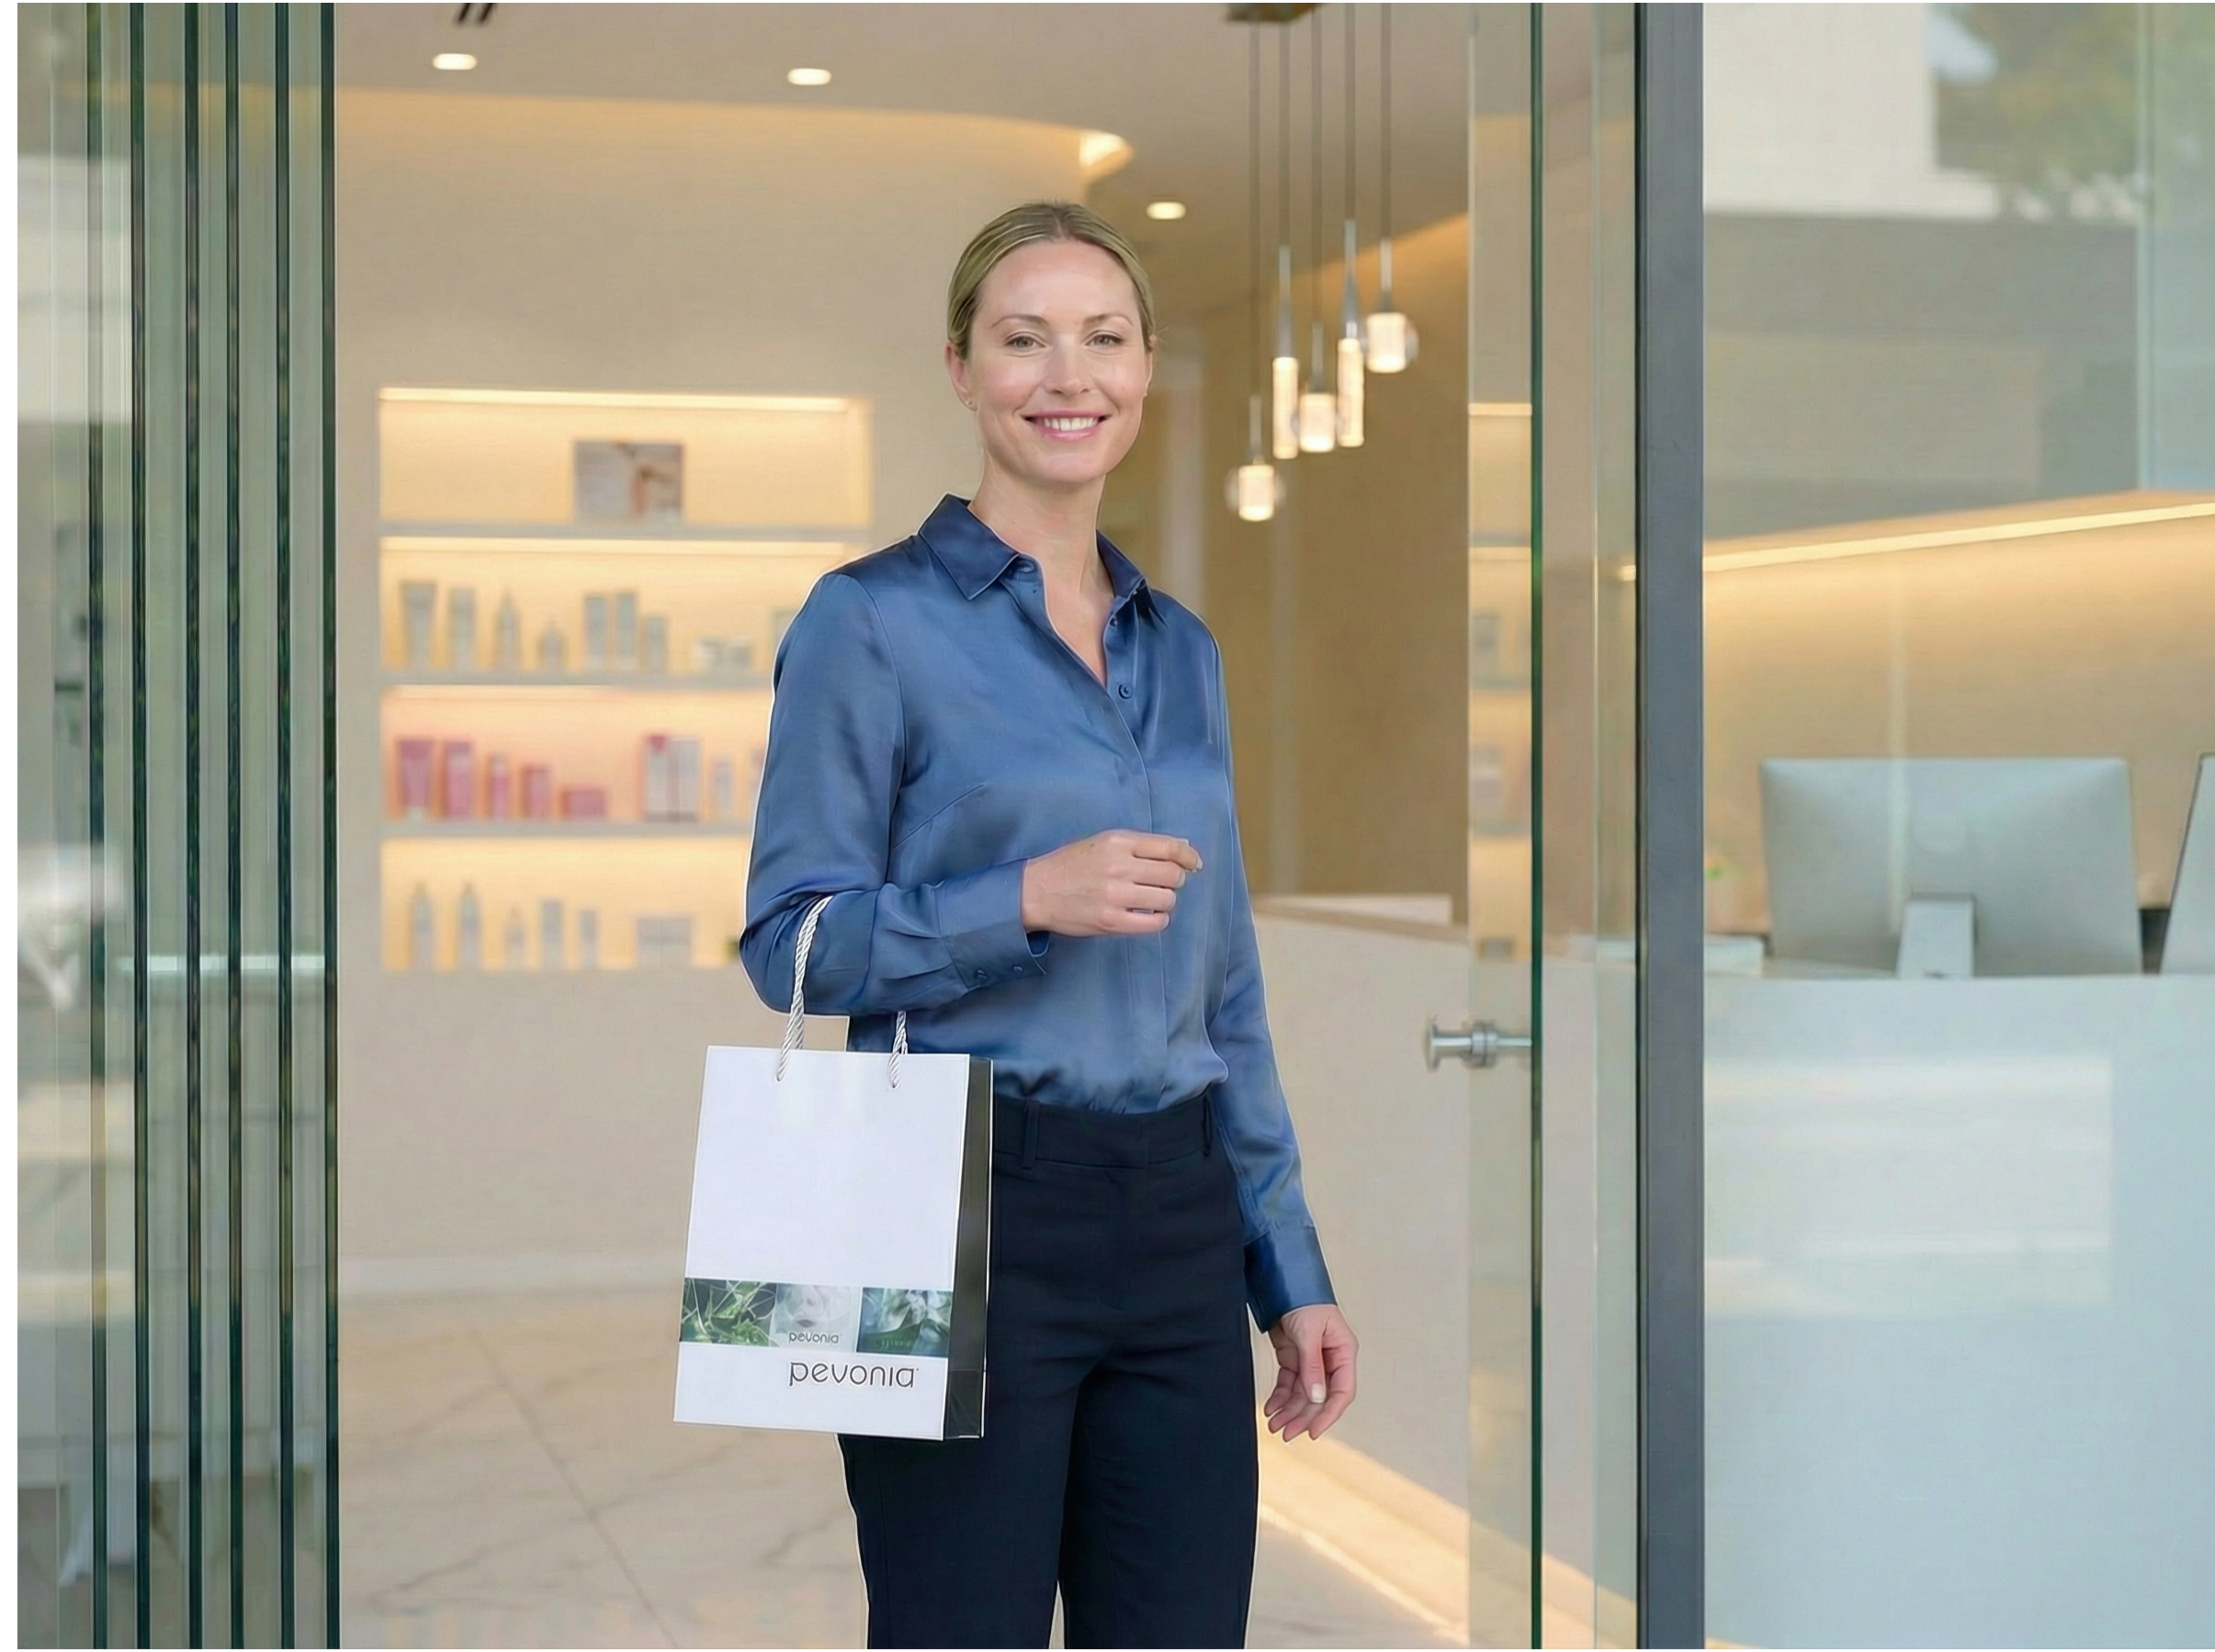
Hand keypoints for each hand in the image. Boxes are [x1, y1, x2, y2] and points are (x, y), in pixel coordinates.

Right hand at [1019, 830, 1201, 937]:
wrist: (1036, 891)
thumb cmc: (1070, 865)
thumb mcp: (1102, 842)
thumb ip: (1139, 845)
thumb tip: (1181, 847)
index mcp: (1118, 843)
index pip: (1169, 846)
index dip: (1188, 856)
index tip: (1193, 864)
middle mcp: (1119, 866)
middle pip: (1173, 874)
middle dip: (1175, 880)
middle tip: (1163, 884)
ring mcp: (1115, 895)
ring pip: (1167, 899)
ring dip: (1165, 900)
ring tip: (1150, 900)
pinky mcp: (1112, 921)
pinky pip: (1154, 922)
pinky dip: (1158, 919)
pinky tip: (1147, 915)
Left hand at [1264, 1304, 1357, 1440]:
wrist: (1284, 1282)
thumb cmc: (1305, 1301)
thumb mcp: (1309, 1334)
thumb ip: (1312, 1366)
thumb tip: (1317, 1398)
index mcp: (1344, 1353)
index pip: (1341, 1392)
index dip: (1328, 1414)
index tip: (1313, 1431)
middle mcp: (1330, 1360)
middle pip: (1319, 1397)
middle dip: (1303, 1416)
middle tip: (1287, 1433)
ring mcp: (1312, 1360)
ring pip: (1303, 1394)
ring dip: (1289, 1410)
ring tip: (1274, 1424)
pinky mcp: (1294, 1357)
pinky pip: (1289, 1383)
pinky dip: (1280, 1396)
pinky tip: (1271, 1408)